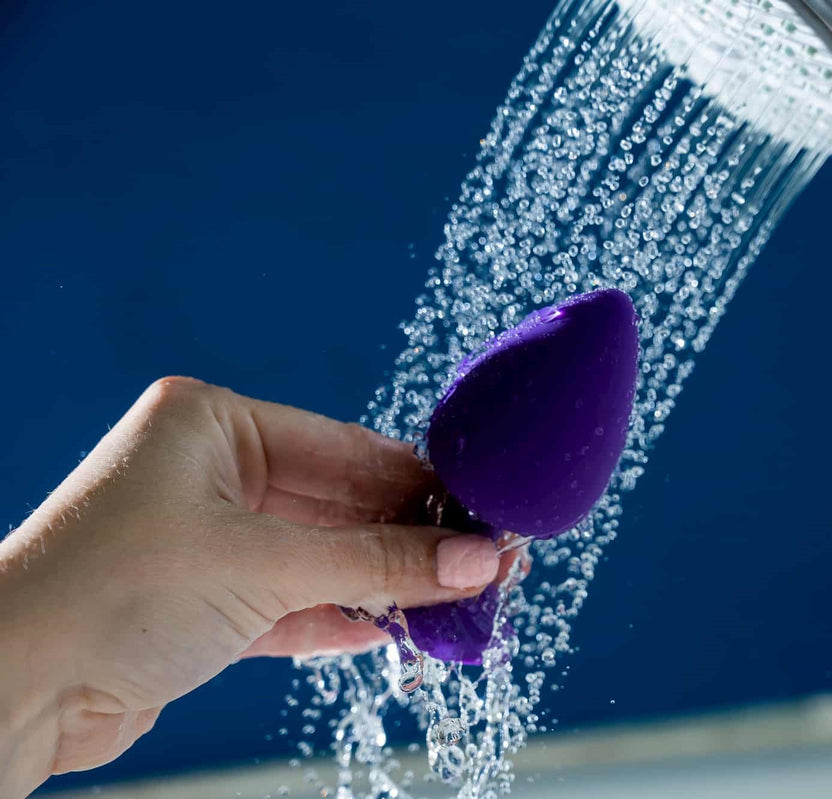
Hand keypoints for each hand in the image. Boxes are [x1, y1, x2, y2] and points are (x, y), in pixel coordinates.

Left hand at [0, 377, 502, 796]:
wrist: (9, 689)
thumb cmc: (110, 591)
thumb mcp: (263, 566)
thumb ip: (378, 564)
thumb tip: (478, 562)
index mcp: (211, 423)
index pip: (346, 447)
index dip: (422, 485)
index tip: (487, 513)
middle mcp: (209, 472)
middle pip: (340, 504)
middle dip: (411, 540)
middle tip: (488, 564)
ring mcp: (207, 537)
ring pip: (321, 556)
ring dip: (385, 583)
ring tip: (460, 602)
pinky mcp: (205, 601)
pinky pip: (295, 600)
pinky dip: (344, 616)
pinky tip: (400, 628)